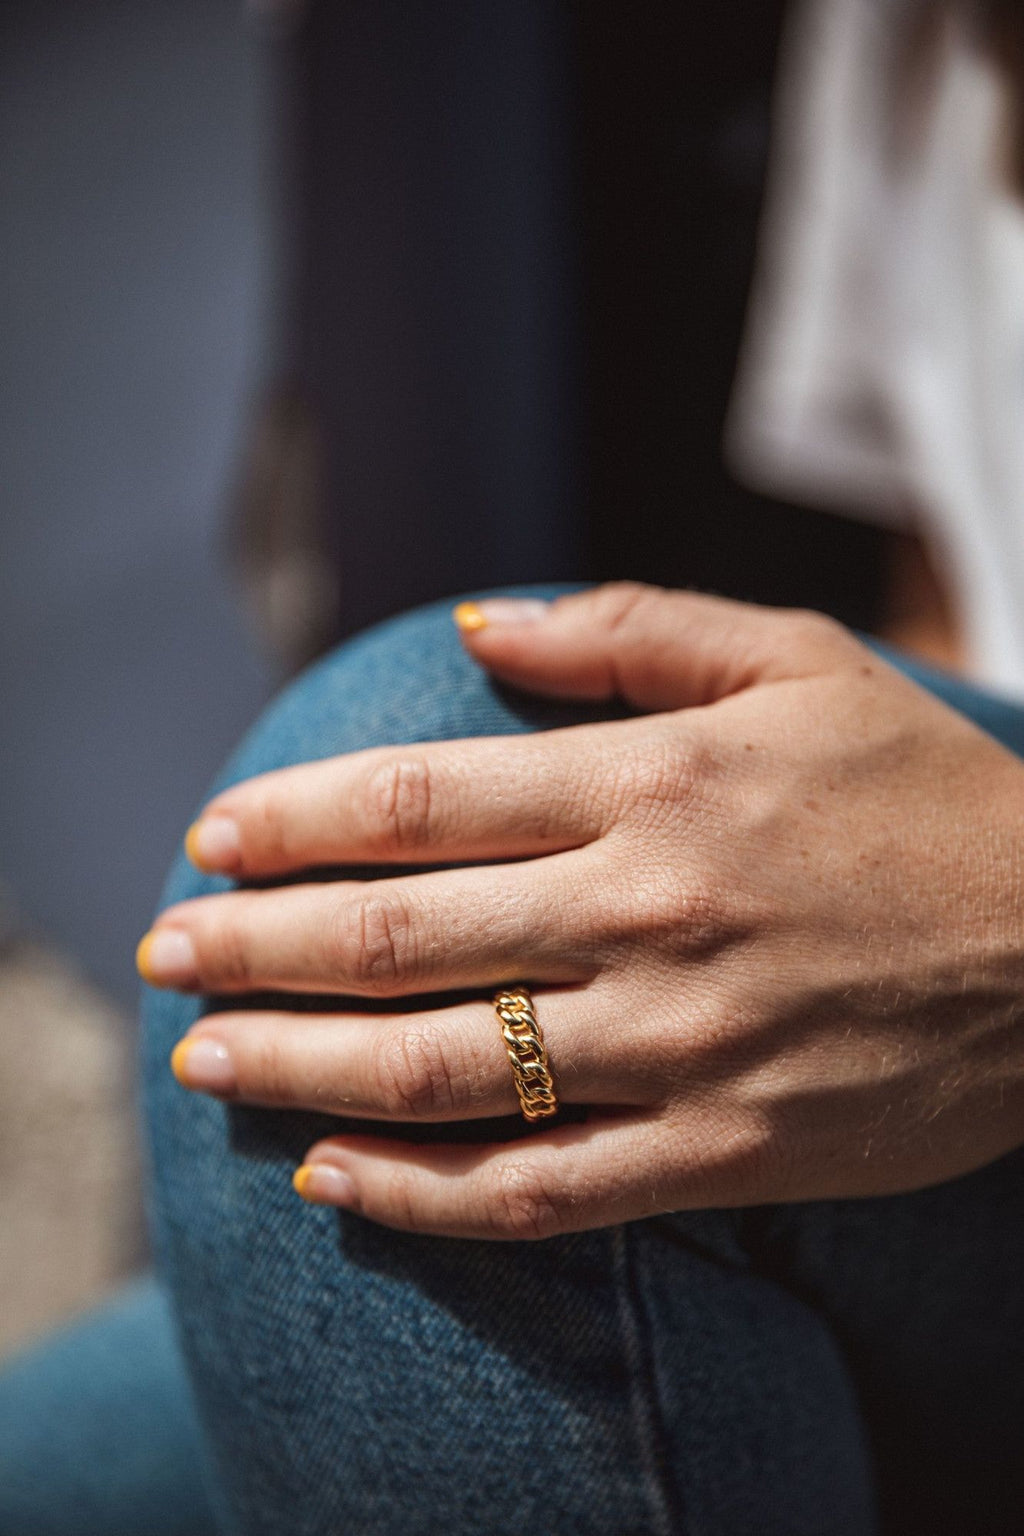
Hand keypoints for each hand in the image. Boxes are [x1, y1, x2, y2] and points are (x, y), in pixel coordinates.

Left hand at [138, 584, 1023, 1238]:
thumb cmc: (920, 793)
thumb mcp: (799, 662)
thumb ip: (632, 633)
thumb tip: (481, 624)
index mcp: (656, 786)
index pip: (420, 805)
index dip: (294, 823)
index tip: (210, 839)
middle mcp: (648, 916)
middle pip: (398, 939)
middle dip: (254, 946)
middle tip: (163, 951)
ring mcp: (683, 1047)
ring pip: (441, 1072)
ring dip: (298, 1066)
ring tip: (204, 1056)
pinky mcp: (725, 1152)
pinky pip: (542, 1193)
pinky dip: (422, 1195)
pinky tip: (330, 1178)